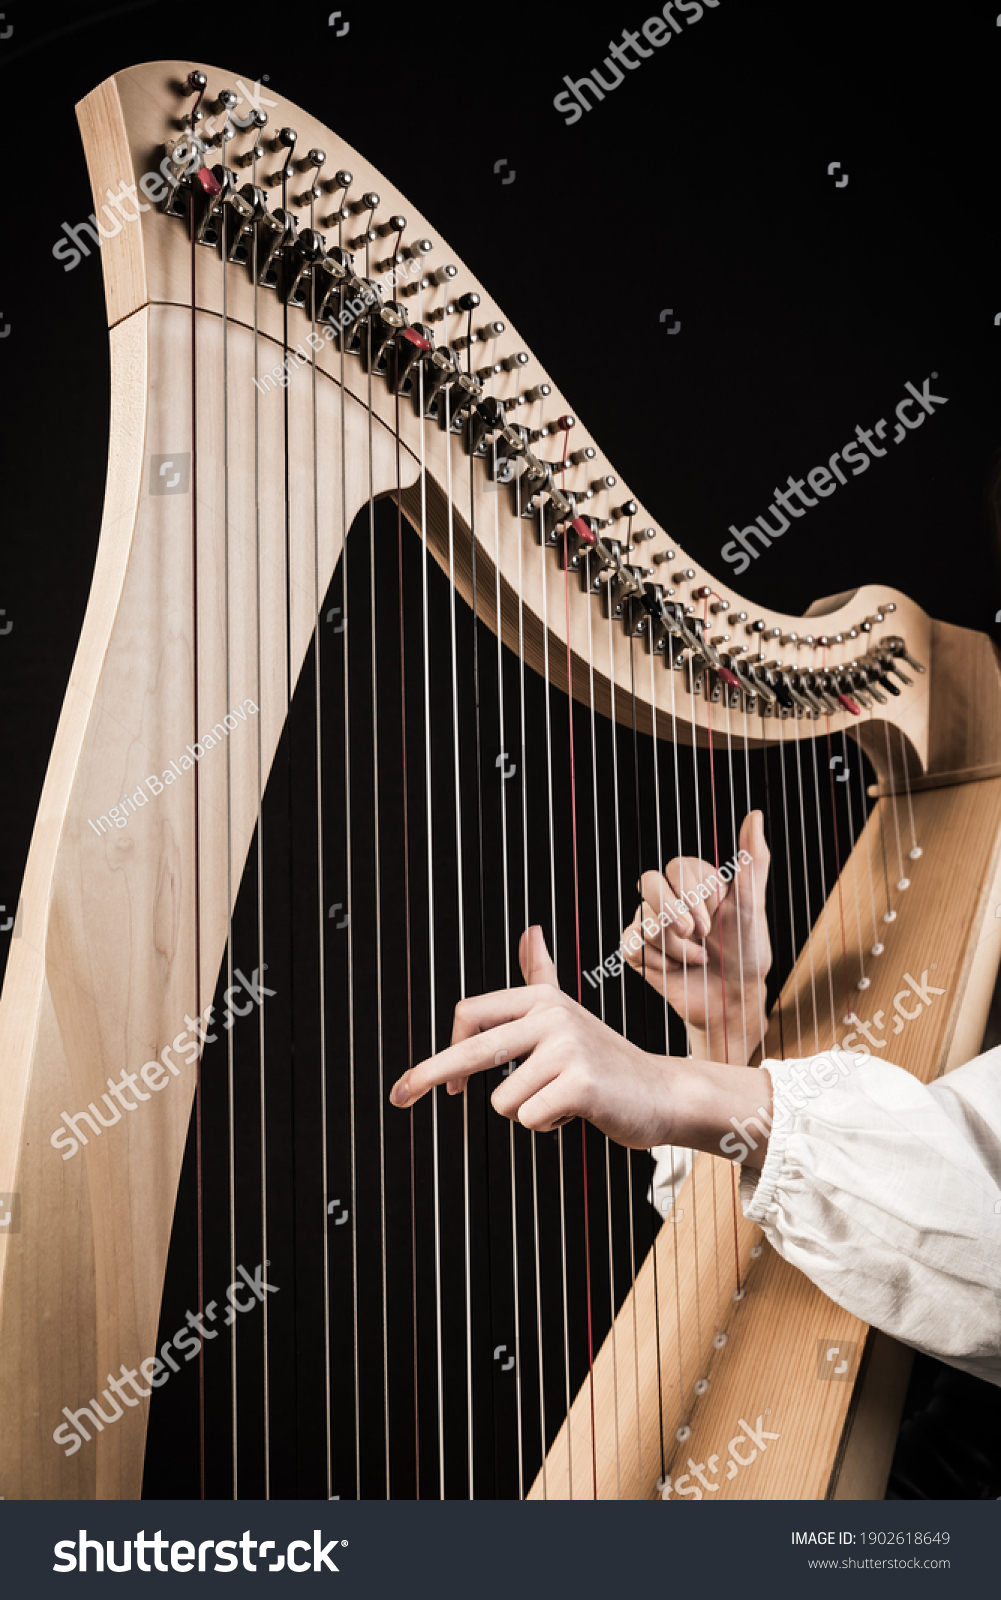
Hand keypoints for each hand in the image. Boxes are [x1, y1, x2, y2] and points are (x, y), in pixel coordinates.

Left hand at [388, 926, 771, 1166]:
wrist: (663, 1094)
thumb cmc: (607, 1060)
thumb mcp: (568, 1013)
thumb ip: (541, 974)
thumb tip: (529, 930)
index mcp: (541, 998)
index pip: (470, 1014)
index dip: (445, 1049)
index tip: (435, 1084)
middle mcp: (551, 1015)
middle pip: (472, 1050)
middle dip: (427, 1075)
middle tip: (395, 1096)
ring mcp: (566, 1048)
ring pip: (502, 1100)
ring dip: (528, 1111)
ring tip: (564, 1099)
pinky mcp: (579, 1084)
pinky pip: (528, 1118)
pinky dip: (548, 1125)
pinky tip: (576, 1112)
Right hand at [622, 810, 771, 1062]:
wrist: (732, 1002)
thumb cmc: (748, 954)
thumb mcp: (752, 906)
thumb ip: (752, 860)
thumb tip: (755, 814)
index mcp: (695, 882)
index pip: (676, 866)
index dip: (692, 894)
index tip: (715, 919)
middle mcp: (670, 898)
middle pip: (648, 882)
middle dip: (674, 913)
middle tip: (700, 936)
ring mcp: (652, 923)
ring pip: (644, 920)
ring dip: (676, 948)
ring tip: (698, 960)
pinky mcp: (639, 951)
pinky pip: (631, 944)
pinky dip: (657, 961)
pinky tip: (675, 970)